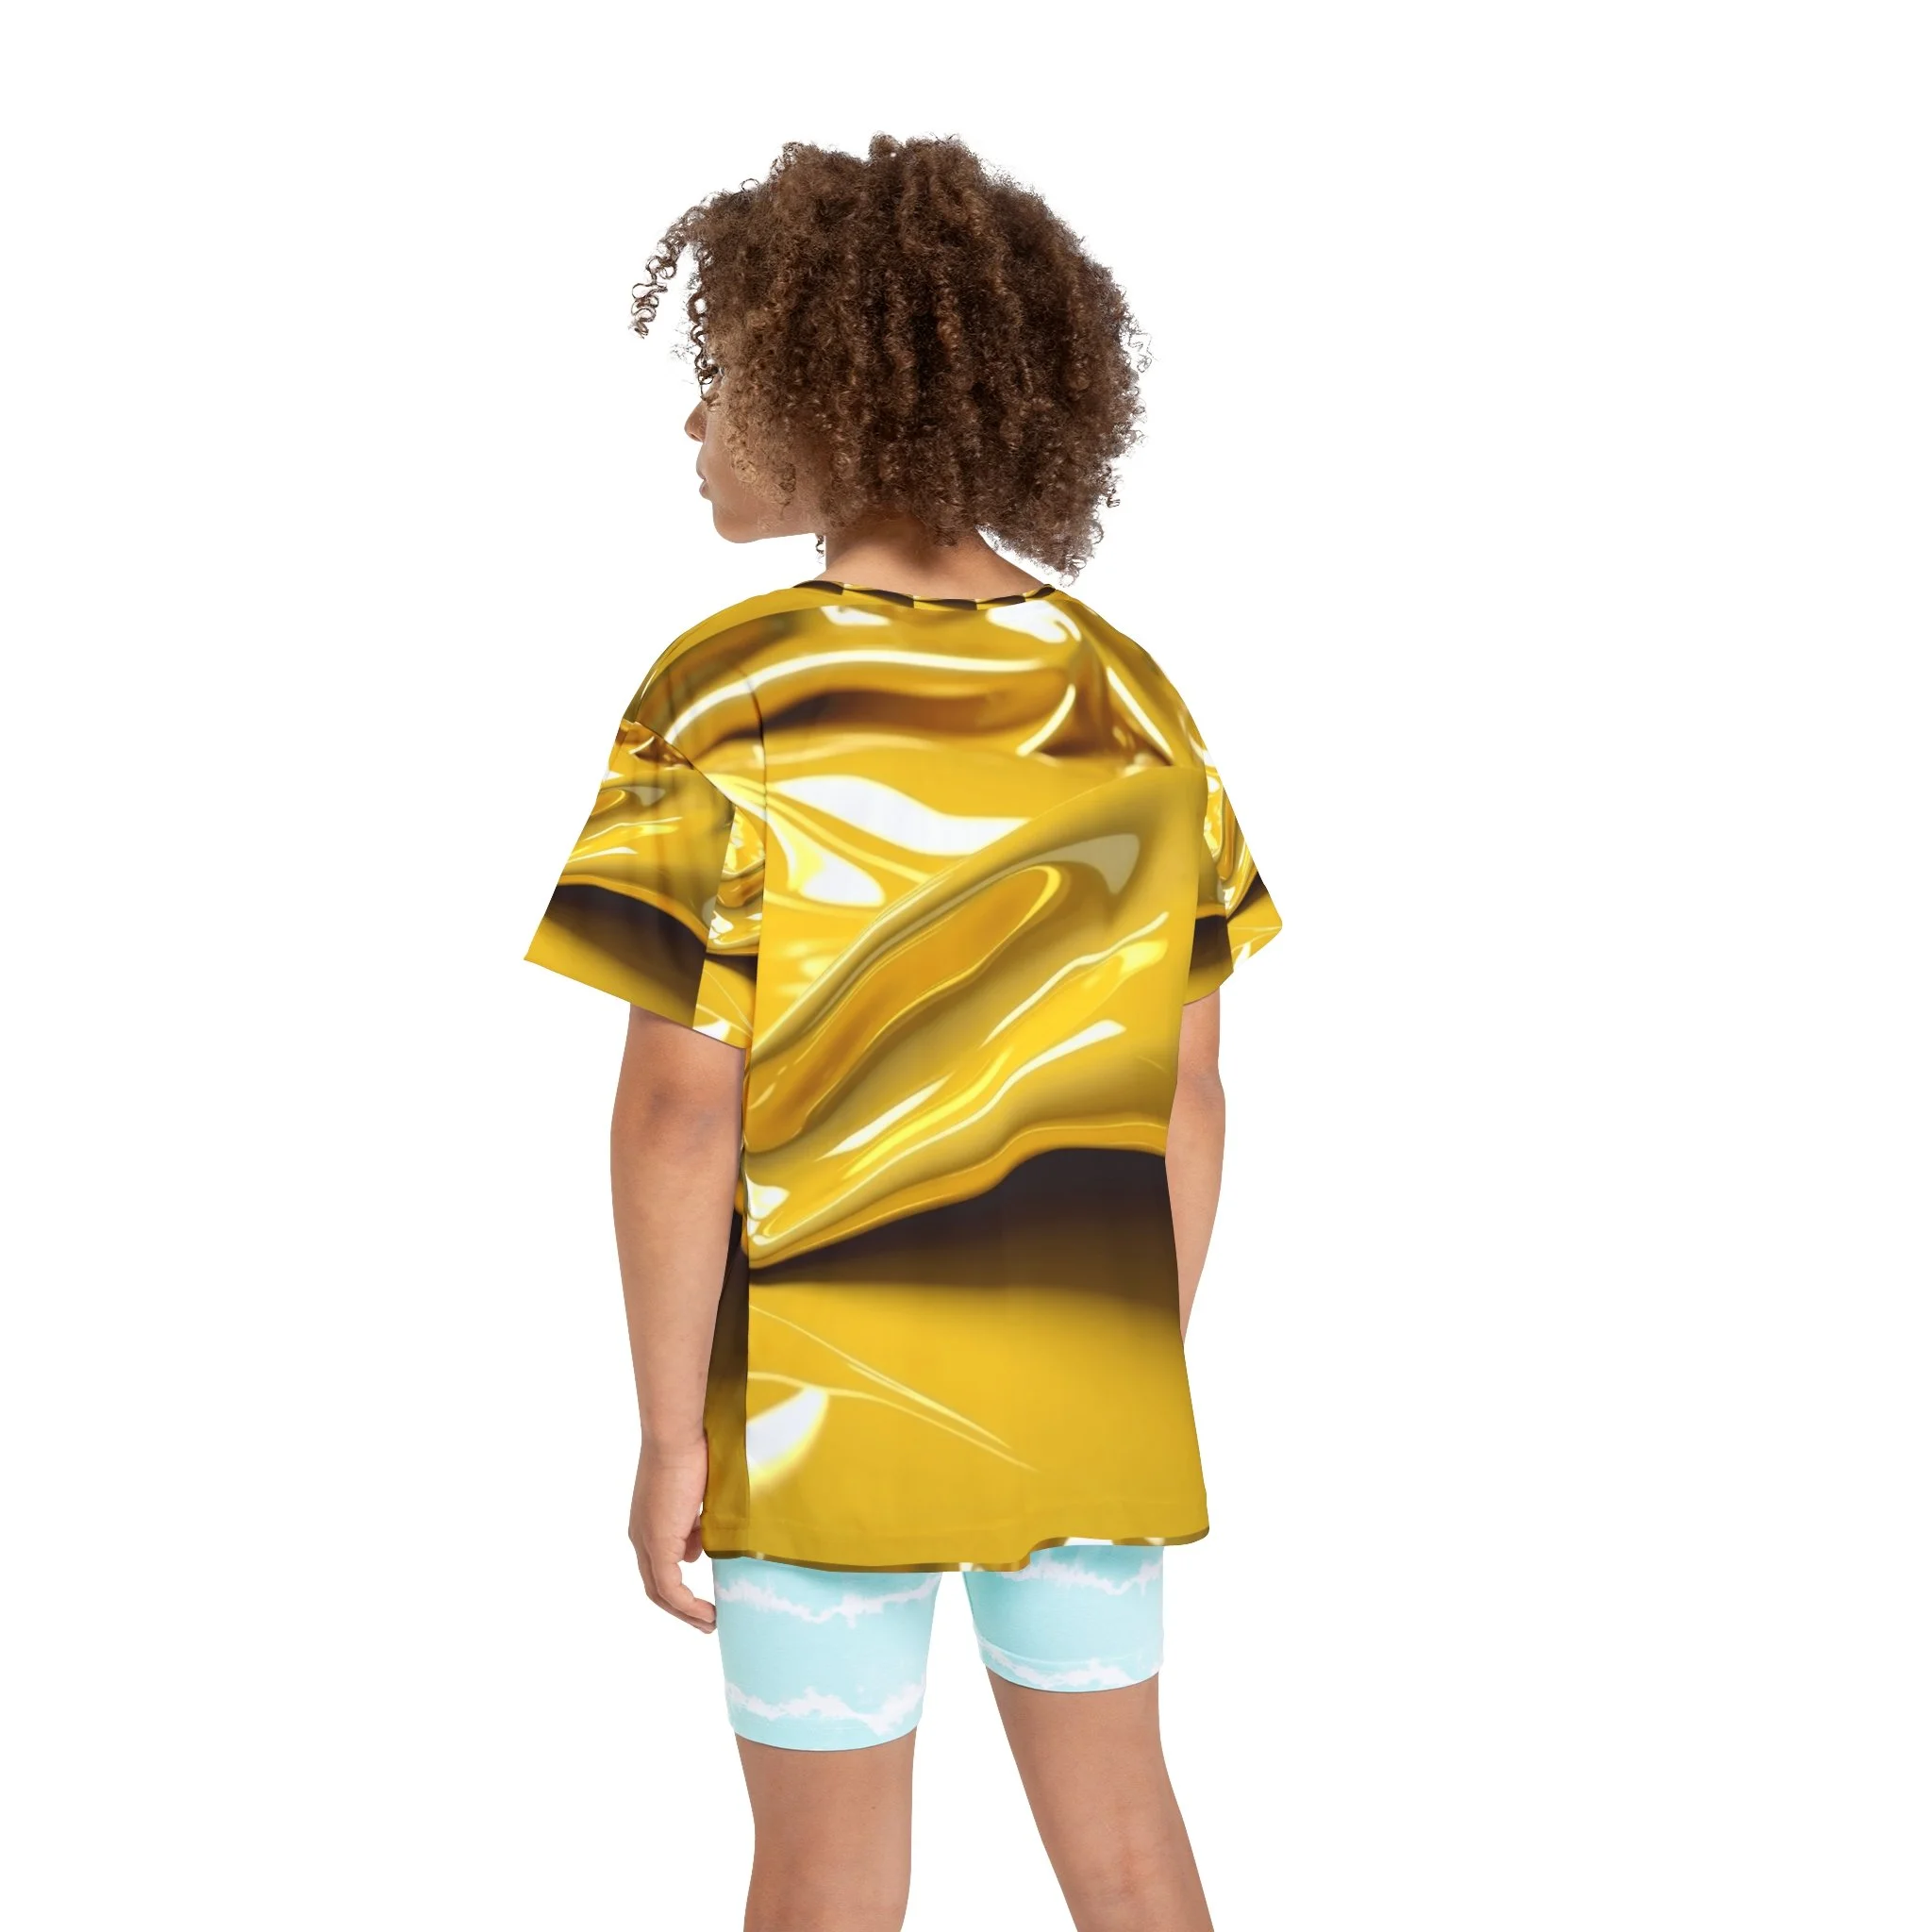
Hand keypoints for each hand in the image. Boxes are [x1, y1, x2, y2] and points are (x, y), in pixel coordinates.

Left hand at [629, 1438, 715, 1630]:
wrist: (676, 1437)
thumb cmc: (691, 1454)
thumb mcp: (694, 1498)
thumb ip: (693, 1524)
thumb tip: (696, 1548)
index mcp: (647, 1525)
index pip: (657, 1568)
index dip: (677, 1590)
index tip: (701, 1602)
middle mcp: (641, 1538)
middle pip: (655, 1588)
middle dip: (680, 1610)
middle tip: (705, 1622)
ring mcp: (647, 1541)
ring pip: (660, 1592)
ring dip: (685, 1613)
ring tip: (710, 1622)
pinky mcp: (658, 1543)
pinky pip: (670, 1588)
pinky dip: (687, 1605)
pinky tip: (706, 1613)